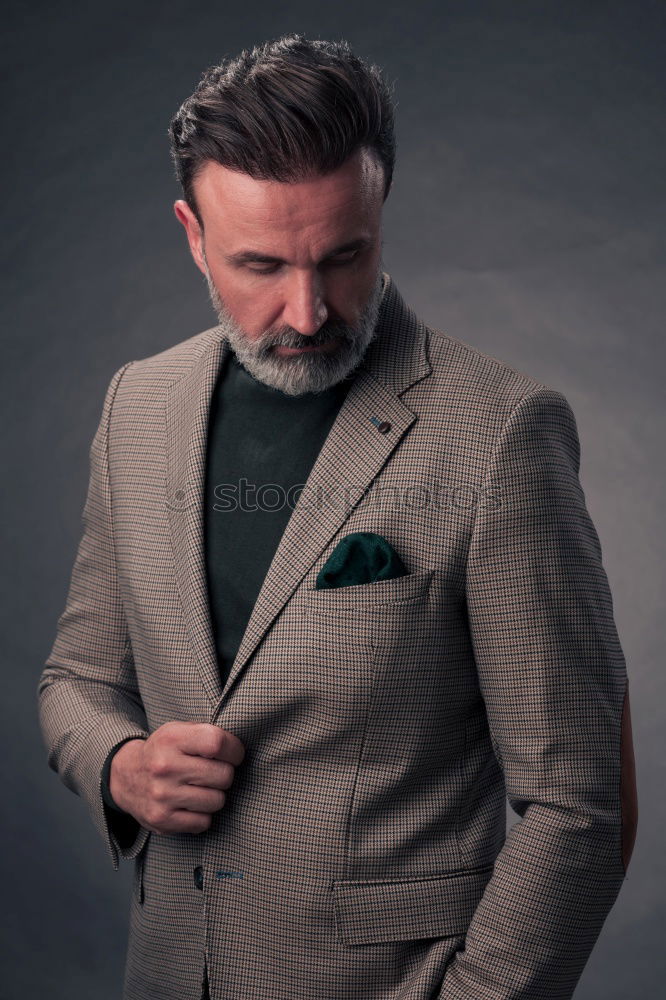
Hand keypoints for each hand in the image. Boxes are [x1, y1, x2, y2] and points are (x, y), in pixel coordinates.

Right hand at [109, 722, 244, 834]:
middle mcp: (165, 767)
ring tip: (201, 788)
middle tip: (214, 773)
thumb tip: (239, 751)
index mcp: (171, 739)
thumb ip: (206, 735)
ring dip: (215, 795)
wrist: (126, 776)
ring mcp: (163, 795)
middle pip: (223, 775)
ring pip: (217, 800)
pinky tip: (192, 803)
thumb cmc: (164, 752)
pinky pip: (204, 822)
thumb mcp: (178, 731)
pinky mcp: (162, 819)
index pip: (217, 743)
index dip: (234, 750)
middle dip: (225, 774)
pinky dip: (203, 815)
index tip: (233, 754)